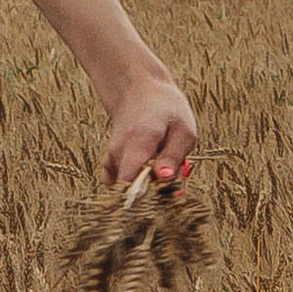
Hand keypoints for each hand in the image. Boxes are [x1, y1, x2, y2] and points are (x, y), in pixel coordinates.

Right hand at [103, 67, 196, 190]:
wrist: (139, 92)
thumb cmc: (167, 111)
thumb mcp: (183, 130)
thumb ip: (174, 156)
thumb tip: (164, 178)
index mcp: (139, 141)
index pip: (131, 183)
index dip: (148, 199)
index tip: (169, 197)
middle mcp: (119, 151)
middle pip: (129, 192)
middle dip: (154, 197)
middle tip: (175, 187)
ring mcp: (111, 158)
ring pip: (125, 191)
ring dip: (147, 191)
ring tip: (164, 175)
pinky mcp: (109, 164)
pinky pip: (119, 187)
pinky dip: (135, 188)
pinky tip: (150, 176)